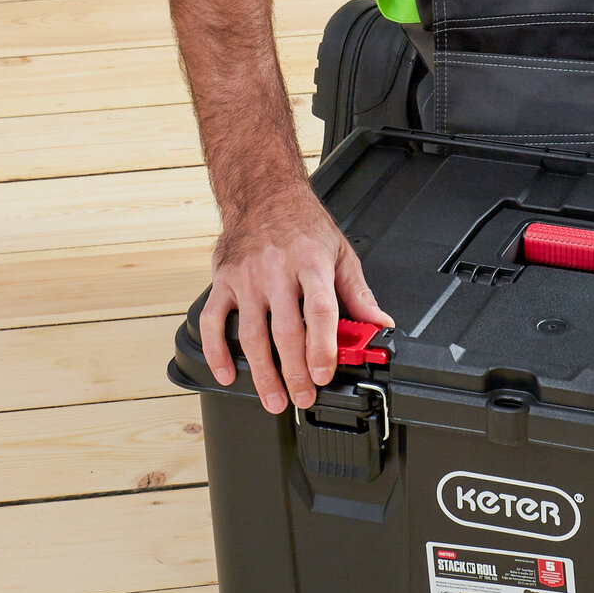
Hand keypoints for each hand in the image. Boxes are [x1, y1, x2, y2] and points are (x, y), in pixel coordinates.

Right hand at [201, 177, 392, 410]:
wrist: (263, 194)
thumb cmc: (304, 226)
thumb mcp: (340, 253)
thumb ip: (358, 294)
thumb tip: (380, 325)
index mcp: (311, 263)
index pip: (319, 310)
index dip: (323, 347)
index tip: (326, 373)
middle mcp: (277, 270)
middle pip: (286, 331)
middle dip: (295, 372)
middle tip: (304, 397)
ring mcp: (247, 277)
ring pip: (251, 334)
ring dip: (262, 373)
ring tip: (274, 398)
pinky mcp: (223, 281)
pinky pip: (213, 321)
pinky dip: (216, 351)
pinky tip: (227, 374)